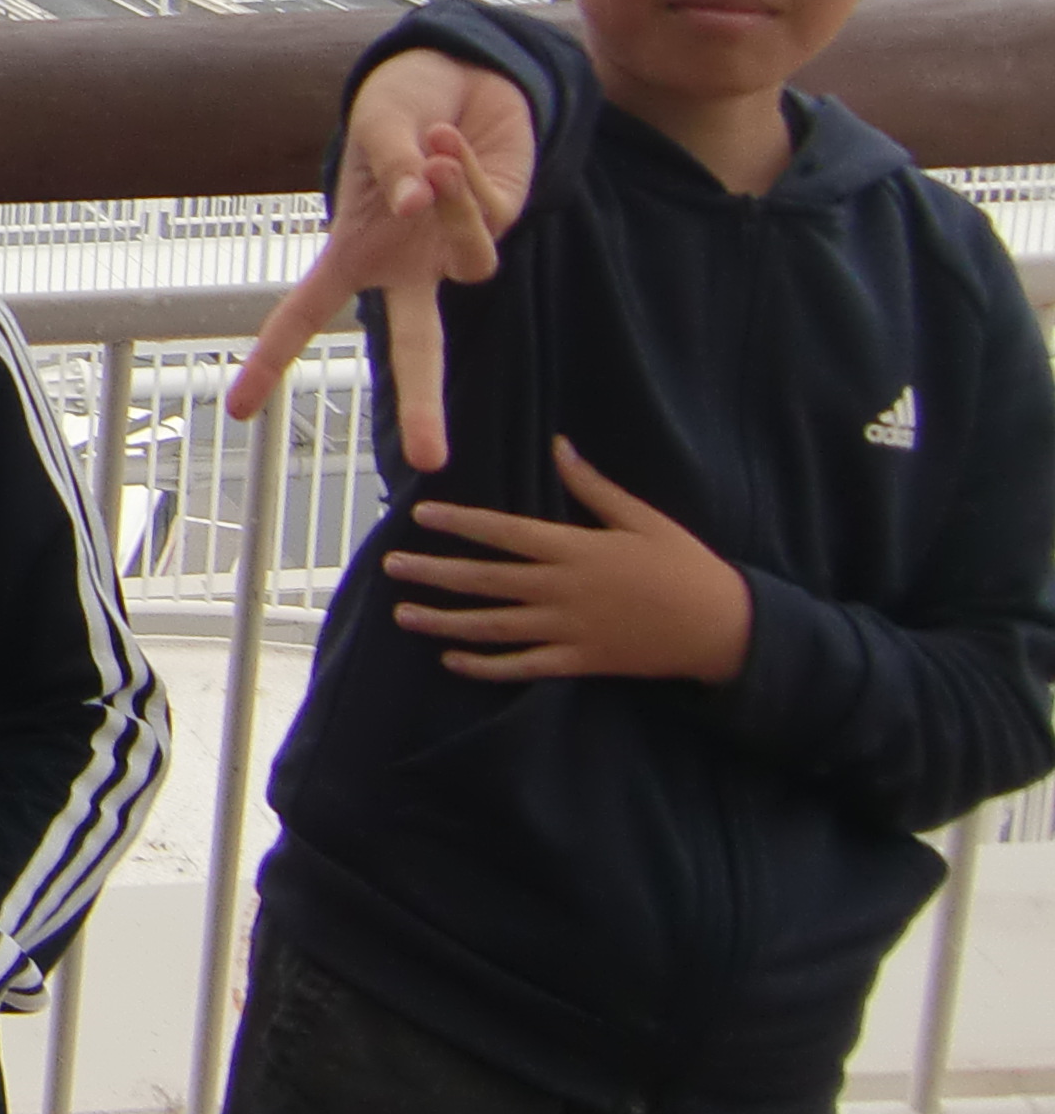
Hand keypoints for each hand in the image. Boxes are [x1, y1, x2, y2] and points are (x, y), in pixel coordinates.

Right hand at [228, 49, 536, 470]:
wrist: (461, 70)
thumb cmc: (401, 103)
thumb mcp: (378, 126)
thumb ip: (393, 166)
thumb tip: (418, 206)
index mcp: (354, 252)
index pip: (303, 314)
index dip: (269, 362)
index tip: (237, 411)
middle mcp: (408, 263)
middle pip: (416, 346)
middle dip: (422, 402)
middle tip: (429, 461)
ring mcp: (457, 247)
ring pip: (474, 264)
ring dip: (454, 210)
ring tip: (434, 150)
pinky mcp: (506, 219)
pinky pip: (490, 215)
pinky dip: (468, 176)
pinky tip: (450, 141)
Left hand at [386, 438, 751, 683]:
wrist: (724, 628)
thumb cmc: (685, 565)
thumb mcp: (643, 518)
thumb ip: (594, 487)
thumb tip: (559, 446)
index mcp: (575, 549)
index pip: (504, 533)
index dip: (460, 523)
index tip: (421, 515)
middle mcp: (563, 590)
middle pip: (485, 581)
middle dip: (434, 572)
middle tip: (391, 566)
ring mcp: (569, 630)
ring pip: (493, 627)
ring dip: (446, 621)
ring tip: (404, 614)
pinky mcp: (580, 662)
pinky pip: (523, 667)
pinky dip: (485, 666)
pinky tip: (452, 661)